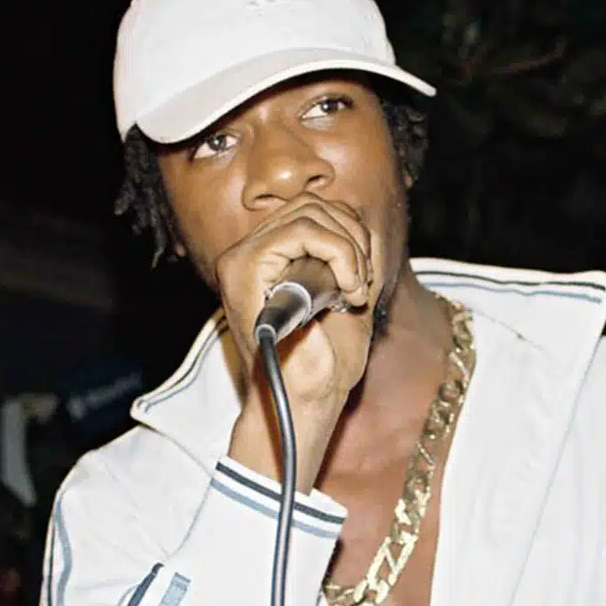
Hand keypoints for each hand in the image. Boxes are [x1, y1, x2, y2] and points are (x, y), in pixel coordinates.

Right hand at [219, 194, 377, 490]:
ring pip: (309, 212)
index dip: (350, 232)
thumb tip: (362, 219)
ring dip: (349, 248)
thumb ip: (350, 257)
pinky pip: (303, 231)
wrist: (309, 401)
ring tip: (354, 290)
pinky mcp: (244, 269)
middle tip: (362, 283)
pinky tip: (348, 290)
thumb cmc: (325, 362)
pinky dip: (340, 254)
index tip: (364, 277)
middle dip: (352, 236)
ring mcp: (241, 260)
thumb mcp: (345, 297)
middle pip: (310, 203)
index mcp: (267, 260)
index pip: (312, 210)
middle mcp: (247, 254)